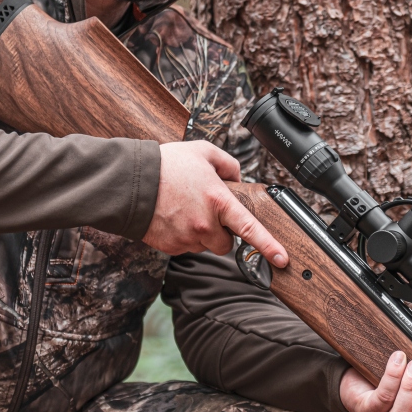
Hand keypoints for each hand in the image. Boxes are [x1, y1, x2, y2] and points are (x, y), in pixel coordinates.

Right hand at [143, 141, 287, 267]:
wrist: (129, 183)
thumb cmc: (165, 165)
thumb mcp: (202, 152)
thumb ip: (227, 164)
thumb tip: (237, 177)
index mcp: (218, 201)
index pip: (250, 229)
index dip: (269, 246)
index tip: (282, 259)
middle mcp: (204, 224)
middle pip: (227, 245)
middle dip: (223, 234)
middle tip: (209, 214)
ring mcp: (187, 238)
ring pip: (205, 246)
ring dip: (202, 234)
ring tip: (185, 210)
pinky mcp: (171, 247)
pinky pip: (186, 247)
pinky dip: (184, 236)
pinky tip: (173, 218)